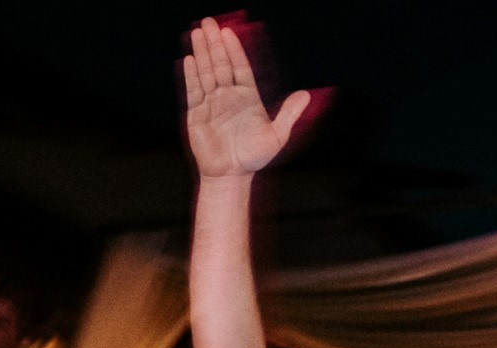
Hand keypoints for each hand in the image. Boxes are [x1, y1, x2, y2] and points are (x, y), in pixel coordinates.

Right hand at [183, 18, 317, 178]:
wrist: (232, 176)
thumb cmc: (254, 157)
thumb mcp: (277, 135)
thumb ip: (289, 114)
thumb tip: (306, 95)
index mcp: (247, 98)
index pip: (240, 68)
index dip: (235, 51)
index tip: (229, 33)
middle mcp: (228, 96)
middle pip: (221, 65)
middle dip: (215, 44)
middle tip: (209, 23)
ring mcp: (212, 103)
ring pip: (206, 73)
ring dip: (202, 53)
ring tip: (198, 32)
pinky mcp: (196, 113)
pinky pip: (193, 90)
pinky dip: (191, 75)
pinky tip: (189, 60)